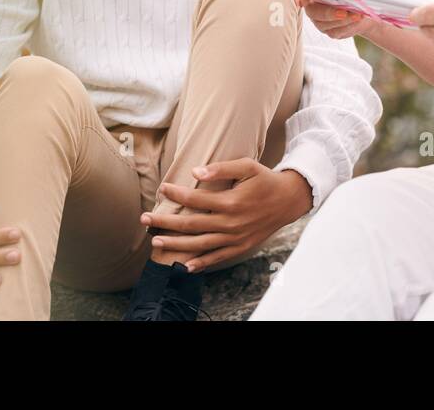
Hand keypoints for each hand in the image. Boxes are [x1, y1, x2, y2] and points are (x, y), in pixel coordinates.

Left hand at [140, 159, 311, 272]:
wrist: (289, 200)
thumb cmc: (265, 180)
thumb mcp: (248, 166)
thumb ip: (222, 168)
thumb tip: (196, 171)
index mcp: (231, 201)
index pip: (195, 199)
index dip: (176, 194)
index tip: (162, 188)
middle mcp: (230, 223)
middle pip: (191, 225)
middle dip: (165, 223)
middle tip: (144, 220)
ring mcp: (235, 238)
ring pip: (199, 244)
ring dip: (175, 244)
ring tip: (155, 242)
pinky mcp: (240, 247)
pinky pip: (217, 257)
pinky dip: (201, 263)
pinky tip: (185, 266)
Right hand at [294, 0, 378, 40]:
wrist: (364, 8)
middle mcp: (314, 9)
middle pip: (314, 12)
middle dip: (329, 12)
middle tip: (343, 12)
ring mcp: (321, 22)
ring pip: (326, 25)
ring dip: (344, 20)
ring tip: (358, 15)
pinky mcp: (331, 32)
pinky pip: (337, 32)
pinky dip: (349, 26)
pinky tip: (358, 21)